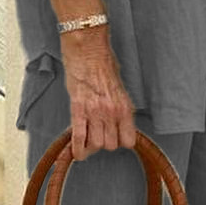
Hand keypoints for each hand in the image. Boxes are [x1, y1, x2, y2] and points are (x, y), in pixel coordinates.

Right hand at [59, 27, 137, 159]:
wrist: (88, 50)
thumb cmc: (103, 64)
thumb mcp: (120, 88)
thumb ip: (120, 108)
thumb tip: (118, 123)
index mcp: (125, 107)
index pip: (128, 140)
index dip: (121, 142)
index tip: (116, 139)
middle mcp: (111, 113)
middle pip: (110, 145)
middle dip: (105, 144)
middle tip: (99, 137)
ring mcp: (94, 112)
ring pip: (95, 144)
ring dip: (91, 146)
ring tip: (88, 142)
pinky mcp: (78, 109)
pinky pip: (78, 136)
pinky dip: (77, 148)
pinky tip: (77, 153)